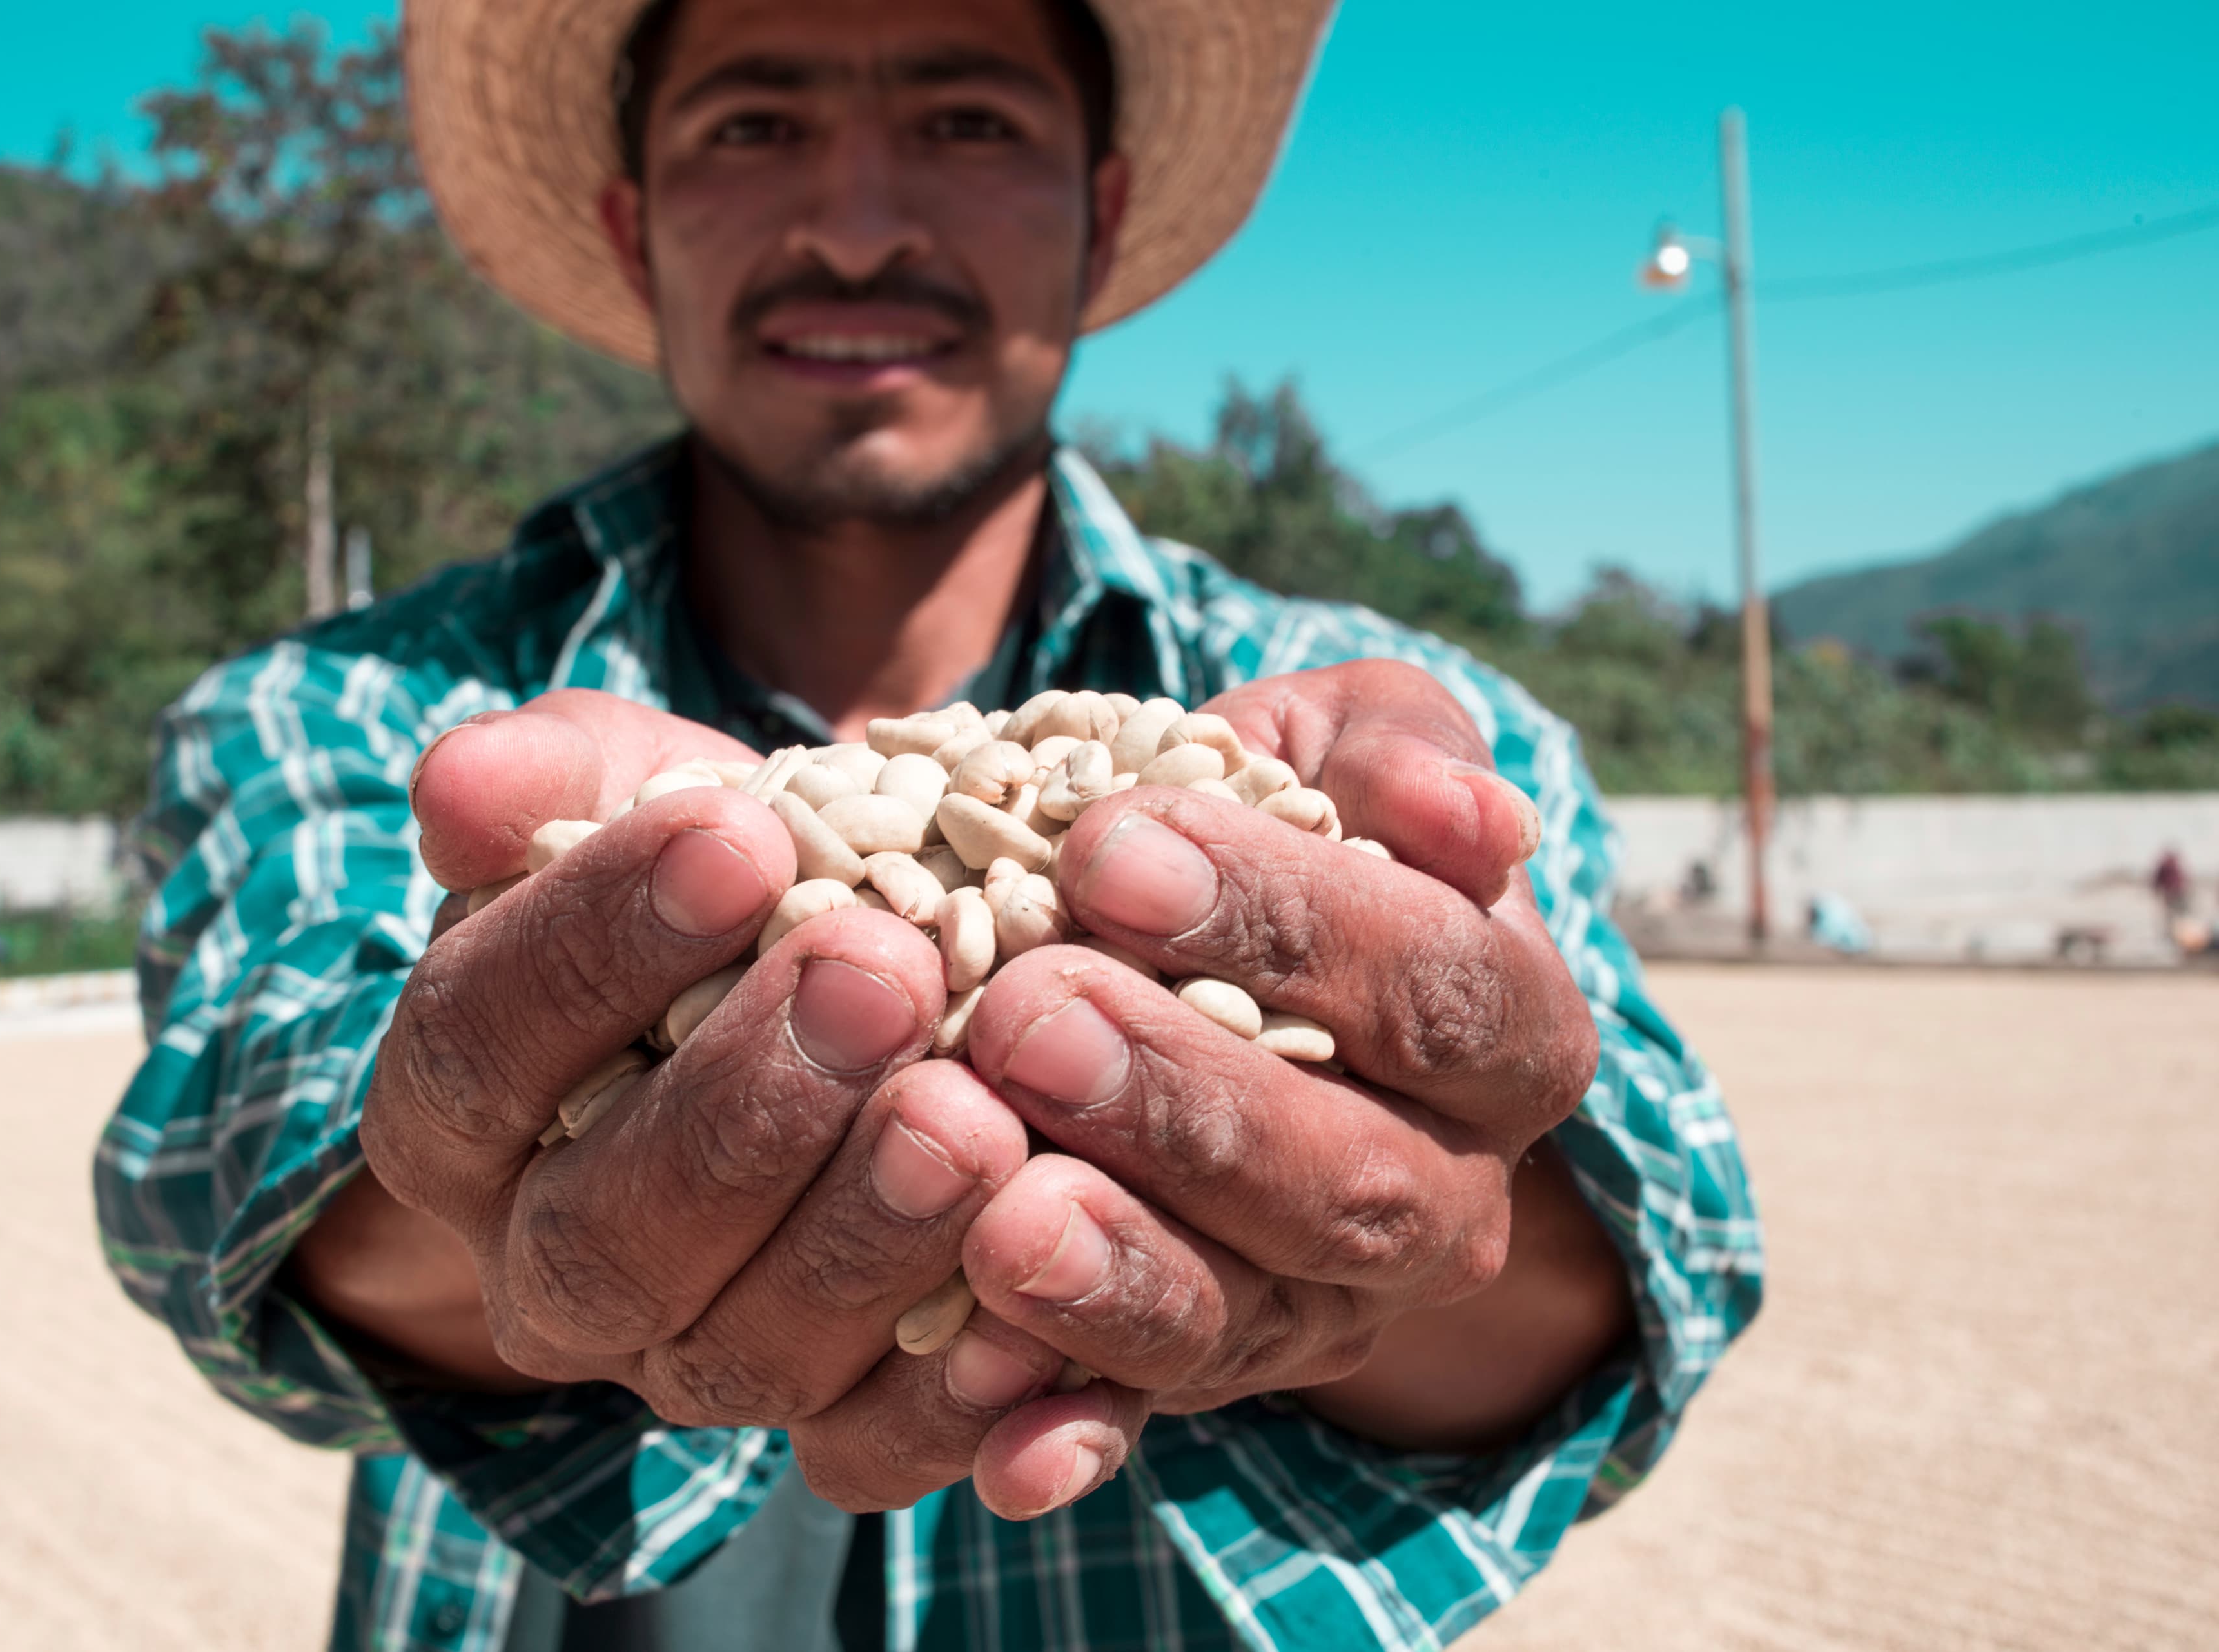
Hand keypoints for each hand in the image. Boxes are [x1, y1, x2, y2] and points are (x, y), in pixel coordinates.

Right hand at [308, 692, 1134, 1514]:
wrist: (818, 996)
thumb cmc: (713, 881)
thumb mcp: (631, 799)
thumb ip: (553, 783)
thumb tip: (460, 784)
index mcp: (457, 1114)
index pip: (483, 1041)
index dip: (592, 945)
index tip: (734, 832)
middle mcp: (547, 1270)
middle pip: (604, 1235)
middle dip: (746, 1107)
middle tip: (880, 971)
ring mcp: (684, 1363)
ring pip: (738, 1354)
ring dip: (863, 1239)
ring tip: (972, 1111)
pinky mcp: (822, 1428)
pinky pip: (868, 1453)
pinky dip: (952, 1399)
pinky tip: (1030, 1309)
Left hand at [951, 660, 1615, 1440]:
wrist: (1212, 970)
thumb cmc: (1272, 827)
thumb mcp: (1334, 750)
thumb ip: (1396, 750)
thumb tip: (1474, 816)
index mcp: (1505, 1032)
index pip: (1431, 985)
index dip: (1285, 924)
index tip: (1111, 852)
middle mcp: (1444, 1196)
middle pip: (1349, 1177)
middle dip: (1184, 1105)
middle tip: (1025, 1020)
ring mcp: (1325, 1308)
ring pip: (1249, 1318)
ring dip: (1127, 1277)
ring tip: (1002, 1217)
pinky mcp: (1205, 1377)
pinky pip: (1146, 1423)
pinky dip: (1076, 1437)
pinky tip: (1004, 1455)